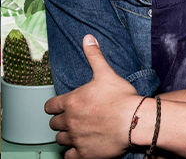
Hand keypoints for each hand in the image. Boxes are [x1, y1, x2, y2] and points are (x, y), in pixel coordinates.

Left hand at [45, 34, 141, 158]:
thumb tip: (87, 38)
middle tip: (75, 119)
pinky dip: (73, 153)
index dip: (56, 107)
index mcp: (71, 102)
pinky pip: (69, 156)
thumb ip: (94, 56)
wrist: (135, 121)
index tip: (65, 107)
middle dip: (62, 121)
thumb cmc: (122, 97)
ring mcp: (75, 138)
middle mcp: (69, 121)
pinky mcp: (84, 153)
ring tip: (79, 132)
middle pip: (54, 124)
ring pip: (61, 139)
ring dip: (67, 136)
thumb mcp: (106, 73)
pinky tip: (82, 147)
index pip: (49, 107)